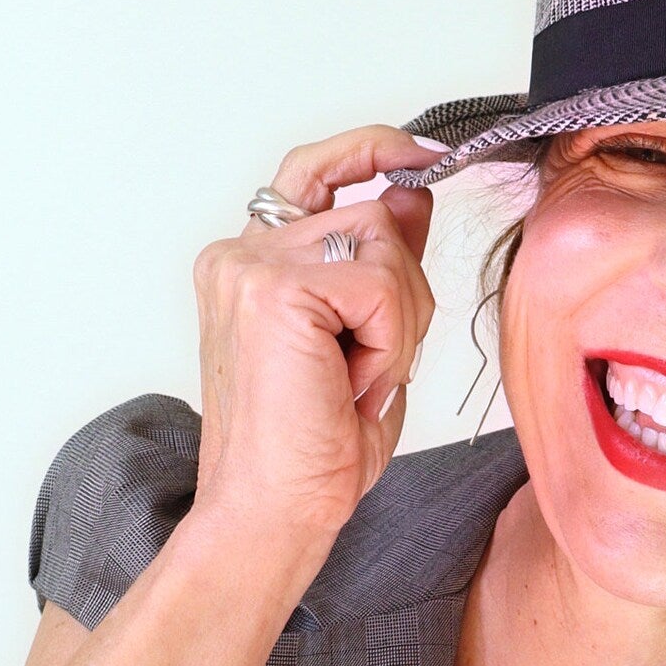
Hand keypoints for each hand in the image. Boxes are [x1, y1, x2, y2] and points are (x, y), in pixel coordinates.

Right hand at [190, 124, 441, 555]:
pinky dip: (388, 342)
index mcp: (250, 264)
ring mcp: (252, 264)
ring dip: (396, 323)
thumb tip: (412, 194)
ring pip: (383, 241)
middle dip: (402, 293)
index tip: (424, 157)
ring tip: (354, 380)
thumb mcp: (366, 342)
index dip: (373, 152)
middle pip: (371, 214)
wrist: (272, 513)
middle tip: (371, 367)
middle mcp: (241, 253)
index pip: (315, 172)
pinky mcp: (275, 286)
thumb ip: (381, 264)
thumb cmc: (308, 451)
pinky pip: (381, 283)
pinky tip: (351, 384)